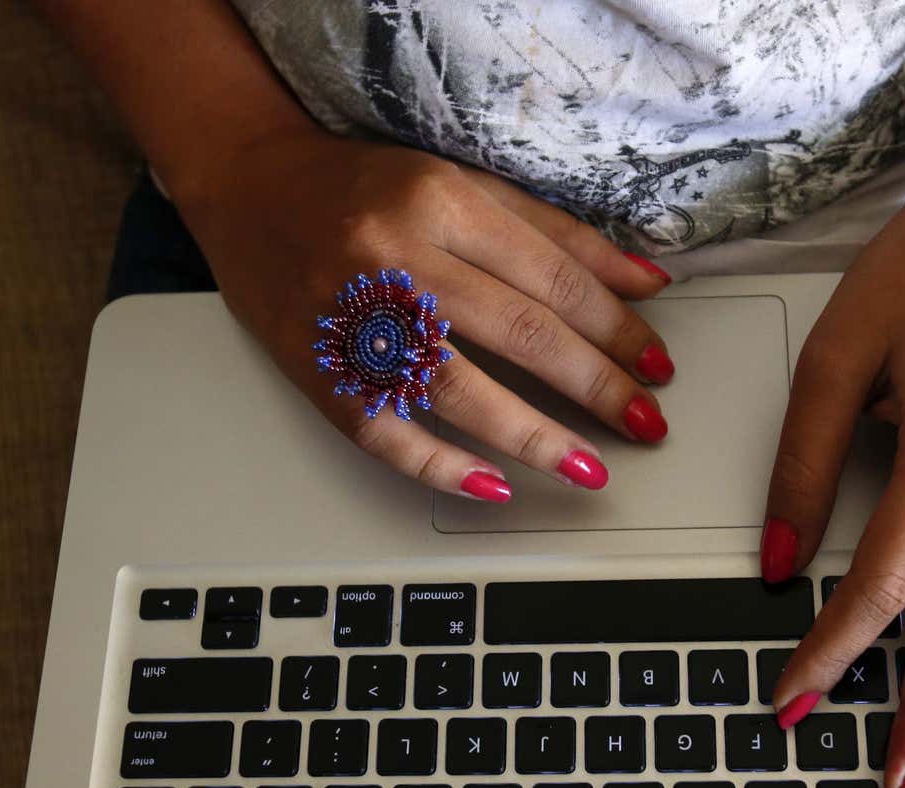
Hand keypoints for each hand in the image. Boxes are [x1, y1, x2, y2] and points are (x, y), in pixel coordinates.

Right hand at [175, 132, 675, 499]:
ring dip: (533, 436)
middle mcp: (395, 256)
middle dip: (595, 384)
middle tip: (646, 422)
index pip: (550, 277)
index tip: (657, 364)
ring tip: (590, 466)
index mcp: (439, 200)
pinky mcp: (315, 366)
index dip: (615, 328)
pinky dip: (439, 464)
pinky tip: (493, 486)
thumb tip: (645, 282)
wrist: (247, 186)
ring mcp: (350, 316)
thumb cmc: (363, 187)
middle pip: (517, 330)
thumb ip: (555, 235)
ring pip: (456, 387)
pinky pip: (382, 429)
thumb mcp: (463, 185)